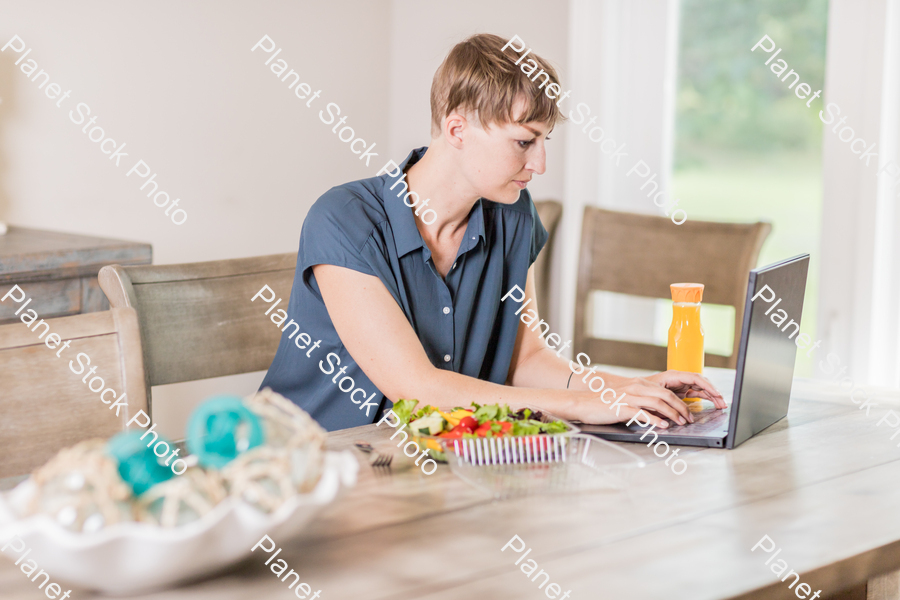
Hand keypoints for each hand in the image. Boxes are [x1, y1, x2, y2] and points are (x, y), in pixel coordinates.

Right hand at [573, 376, 696, 427]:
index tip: (687, 413)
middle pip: (665, 395)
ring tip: (680, 423)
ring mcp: (628, 397)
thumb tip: (661, 413)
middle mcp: (635, 387)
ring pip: (657, 403)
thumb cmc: (605, 403)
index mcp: (638, 384)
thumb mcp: (627, 398)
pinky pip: (642, 413)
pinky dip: (654, 420)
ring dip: (671, 414)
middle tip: (689, 419)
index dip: (680, 402)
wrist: (583, 403)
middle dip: (680, 407)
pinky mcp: (622, 408)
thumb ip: (643, 402)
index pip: (665, 391)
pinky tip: (662, 426)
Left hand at [645, 370, 725, 408]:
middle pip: (701, 382)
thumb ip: (666, 404)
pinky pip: (697, 393)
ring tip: (721, 405)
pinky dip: (706, 398)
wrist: (630, 391)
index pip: (695, 378)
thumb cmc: (640, 391)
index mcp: (672, 376)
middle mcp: (678, 379)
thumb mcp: (651, 397)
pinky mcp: (681, 392)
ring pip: (701, 388)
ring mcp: (680, 385)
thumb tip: (679, 415)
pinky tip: (714, 403)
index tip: (716, 394)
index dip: (707, 386)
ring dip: (712, 396)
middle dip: (713, 392)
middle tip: (723, 403)